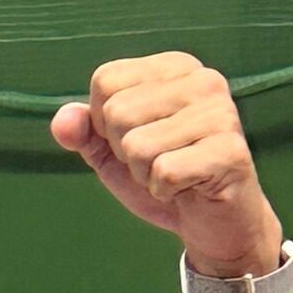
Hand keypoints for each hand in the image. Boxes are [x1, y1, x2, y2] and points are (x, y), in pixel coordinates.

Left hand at [51, 52, 281, 276]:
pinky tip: (188, 188)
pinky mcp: (230, 151)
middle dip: (125, 152)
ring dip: (145, 175)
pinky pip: (164, 172)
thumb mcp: (113, 153)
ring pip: (138, 146)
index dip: (104, 124)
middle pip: (117, 112)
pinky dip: (164, 191)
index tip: (137, 139)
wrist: (213, 224)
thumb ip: (84, 132)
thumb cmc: (164, 178)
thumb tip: (62, 121)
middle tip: (158, 163)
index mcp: (174, 67)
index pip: (105, 80)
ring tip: (173, 175)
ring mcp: (221, 113)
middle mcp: (202, 80)